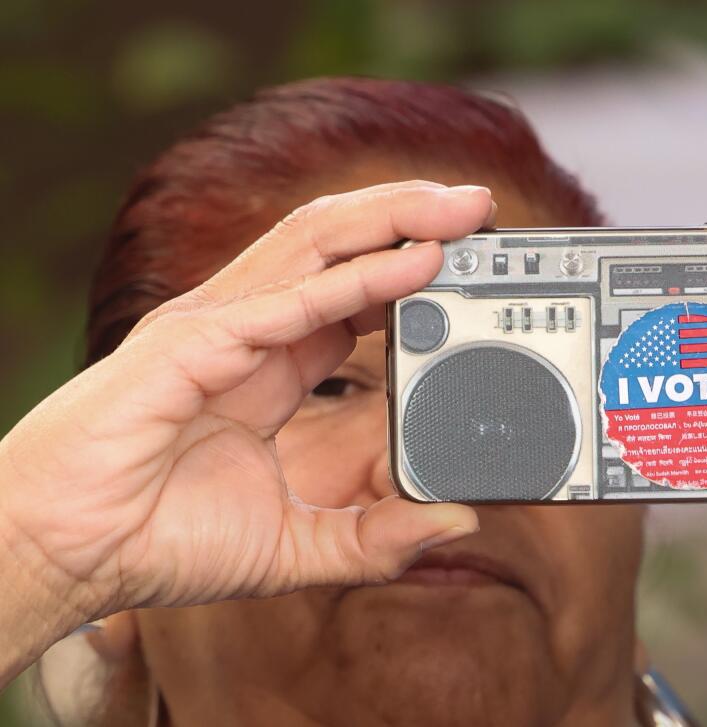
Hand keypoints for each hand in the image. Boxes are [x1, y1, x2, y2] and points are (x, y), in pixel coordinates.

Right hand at [0, 182, 491, 633]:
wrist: (65, 557)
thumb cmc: (158, 542)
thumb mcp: (295, 546)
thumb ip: (375, 538)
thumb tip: (459, 520)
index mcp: (271, 363)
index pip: (353, 290)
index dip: (412, 267)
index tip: (475, 264)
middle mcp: (247, 330)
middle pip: (340, 246)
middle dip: (412, 217)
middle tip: (484, 207)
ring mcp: (217, 327)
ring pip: (317, 246)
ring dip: (394, 220)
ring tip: (464, 210)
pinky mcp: (191, 345)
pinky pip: (290, 302)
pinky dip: (358, 280)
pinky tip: (417, 264)